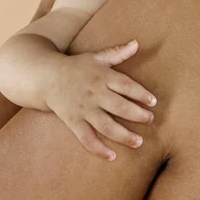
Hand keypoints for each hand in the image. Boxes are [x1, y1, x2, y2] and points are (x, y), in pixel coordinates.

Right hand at [45, 40, 156, 160]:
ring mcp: (84, 109)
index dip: (141, 94)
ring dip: (123, 135)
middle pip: (119, 106)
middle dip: (137, 115)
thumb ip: (117, 53)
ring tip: (138, 142)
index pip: (126, 85)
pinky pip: (87, 138)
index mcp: (102, 76)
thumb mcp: (96, 57)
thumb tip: (137, 43)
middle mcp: (94, 93)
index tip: (153, 102)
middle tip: (150, 120)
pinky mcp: (73, 121)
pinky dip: (99, 149)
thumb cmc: (76, 67)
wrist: (47, 77)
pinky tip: (112, 156)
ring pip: (106, 125)